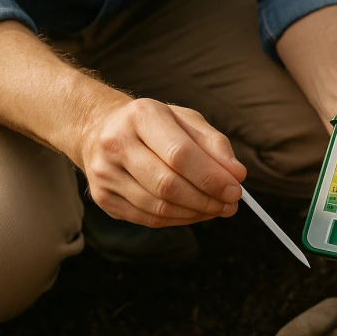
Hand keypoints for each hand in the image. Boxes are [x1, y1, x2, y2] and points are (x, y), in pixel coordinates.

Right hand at [76, 98, 247, 227]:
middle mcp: (116, 143)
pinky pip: (149, 219)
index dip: (211, 177)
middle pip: (168, 185)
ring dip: (196, 213)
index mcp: (140, 115)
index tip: (236, 190)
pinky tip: (195, 213)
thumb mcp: (186, 121)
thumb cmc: (154, 125)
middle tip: (231, 205)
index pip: (180, 154)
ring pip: (159, 207)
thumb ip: (214, 144)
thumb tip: (237, 174)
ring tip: (217, 209)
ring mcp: (105, 173)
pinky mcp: (104, 198)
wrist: (100, 129)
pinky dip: (179, 220)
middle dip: (207, 200)